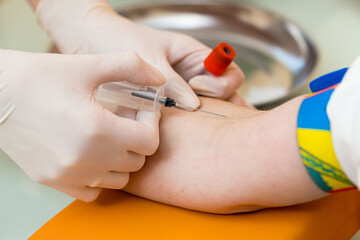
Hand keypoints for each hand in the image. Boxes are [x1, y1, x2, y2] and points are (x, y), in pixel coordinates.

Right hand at [0, 50, 164, 200]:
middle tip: (127, 120)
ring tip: (111, 137)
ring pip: (118, 178)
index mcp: (98, 129)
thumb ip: (131, 67)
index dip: (151, 124)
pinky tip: (93, 155)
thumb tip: (159, 80)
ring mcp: (68, 174)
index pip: (149, 142)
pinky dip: (100, 177)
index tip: (142, 111)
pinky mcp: (54, 181)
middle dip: (138, 139)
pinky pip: (93, 192)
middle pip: (137, 160)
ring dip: (122, 159)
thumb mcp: (88, 65)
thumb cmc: (38, 77)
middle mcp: (85, 158)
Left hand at [35, 0, 244, 107]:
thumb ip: (172, 82)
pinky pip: (180, 118)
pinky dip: (182, 126)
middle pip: (224, 97)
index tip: (196, 86)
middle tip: (197, 114)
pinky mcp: (163, 105)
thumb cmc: (119, 38)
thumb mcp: (149, 58)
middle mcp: (191, 75)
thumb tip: (194, 107)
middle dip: (218, 107)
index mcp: (194, 57)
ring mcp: (179, 92)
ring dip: (200, 121)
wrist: (87, 40)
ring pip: (204, 111)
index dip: (221, 84)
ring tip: (185, 126)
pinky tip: (175, 134)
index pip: (229, 74)